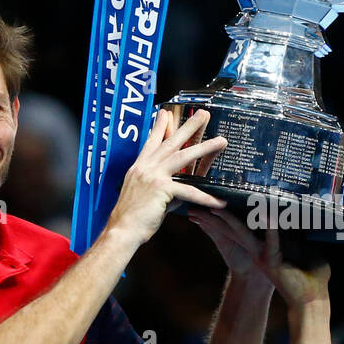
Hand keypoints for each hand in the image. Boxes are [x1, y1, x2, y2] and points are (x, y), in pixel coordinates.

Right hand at [103, 109, 227, 245]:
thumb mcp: (147, 196)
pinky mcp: (161, 189)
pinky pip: (189, 191)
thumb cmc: (132, 218)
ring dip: (204, 147)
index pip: (151, 142)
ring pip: (183, 157)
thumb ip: (165, 189)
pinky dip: (206, 198)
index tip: (165, 112)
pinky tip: (220, 201)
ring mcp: (153, 176)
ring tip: (221, 141)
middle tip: (203, 113)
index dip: (159, 126)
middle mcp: (146, 167)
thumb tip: (180, 190)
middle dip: (188, 126)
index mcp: (140, 167)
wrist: (121, 230)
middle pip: (171, 142)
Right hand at [187, 209, 329, 304]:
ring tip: (216, 209)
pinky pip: (272, 242)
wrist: (312, 297)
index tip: (216, 203)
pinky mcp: (272, 262)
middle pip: (234, 228)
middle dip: (217, 217)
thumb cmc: (309, 273)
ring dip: (229, 220)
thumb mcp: (302, 246)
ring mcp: (263, 256)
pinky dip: (272, 229)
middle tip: (202, 205)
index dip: (228, 216)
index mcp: (264, 246)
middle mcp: (258, 250)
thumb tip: (298, 212)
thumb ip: (296, 231)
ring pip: (242, 233)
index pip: (243, 226)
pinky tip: (268, 216)